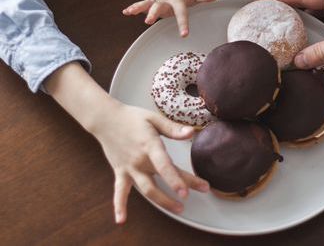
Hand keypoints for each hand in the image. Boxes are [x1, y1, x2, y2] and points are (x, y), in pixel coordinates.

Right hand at [45, 63, 208, 224]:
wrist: (106, 119)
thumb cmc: (132, 118)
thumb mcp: (154, 118)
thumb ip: (173, 128)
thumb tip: (191, 133)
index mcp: (149, 146)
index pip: (164, 166)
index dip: (176, 180)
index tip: (187, 191)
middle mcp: (139, 160)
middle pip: (161, 179)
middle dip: (181, 187)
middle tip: (203, 190)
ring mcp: (129, 168)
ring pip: (147, 190)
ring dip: (163, 201)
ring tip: (179, 209)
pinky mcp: (121, 172)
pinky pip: (120, 192)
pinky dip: (120, 206)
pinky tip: (122, 220)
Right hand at [123, 0, 220, 36]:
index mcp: (178, 1)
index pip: (181, 13)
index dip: (183, 24)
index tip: (184, 35)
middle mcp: (166, 1)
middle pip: (159, 6)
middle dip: (154, 13)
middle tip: (149, 22)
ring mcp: (158, 2)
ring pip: (147, 4)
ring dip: (138, 8)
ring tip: (129, 12)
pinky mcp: (153, 4)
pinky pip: (142, 5)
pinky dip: (134, 8)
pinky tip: (126, 12)